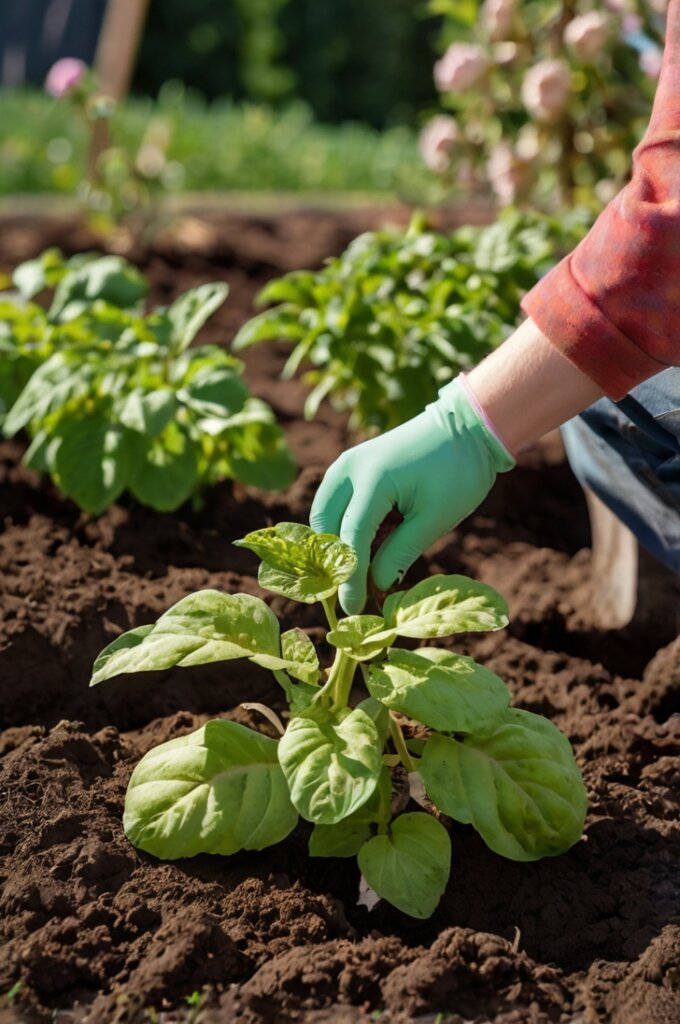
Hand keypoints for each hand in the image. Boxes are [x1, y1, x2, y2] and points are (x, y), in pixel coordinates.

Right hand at [310, 376, 514, 613]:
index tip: (352, 609)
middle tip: (354, 593)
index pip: (350, 539)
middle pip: (324, 527)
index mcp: (373, 480)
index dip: (349, 578)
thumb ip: (400, 553)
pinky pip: (334, 504)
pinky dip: (343, 528)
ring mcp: (346, 464)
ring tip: (361, 572)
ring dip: (337, 545)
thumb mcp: (434, 519)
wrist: (465, 428)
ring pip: (323, 516)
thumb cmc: (458, 472)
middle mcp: (349, 469)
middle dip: (335, 562)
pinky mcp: (350, 466)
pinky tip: (366, 547)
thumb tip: (375, 585)